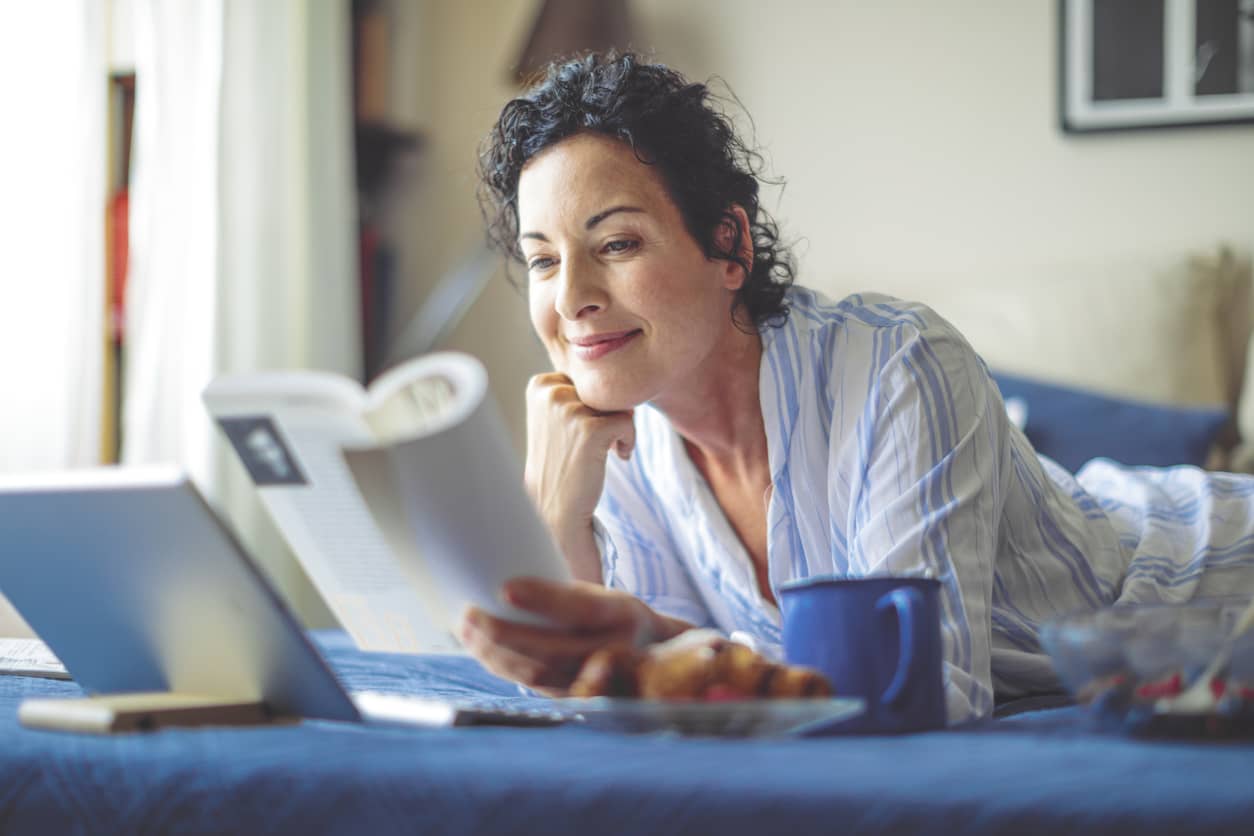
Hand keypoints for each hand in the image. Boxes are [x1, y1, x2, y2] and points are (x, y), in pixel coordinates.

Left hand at [458, 577, 689, 695]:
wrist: (651, 656)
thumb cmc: (616, 616)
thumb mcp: (606, 596)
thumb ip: (567, 596)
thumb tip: (506, 583)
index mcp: (621, 615)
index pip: (579, 608)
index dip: (542, 598)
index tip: (505, 588)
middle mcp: (612, 652)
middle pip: (550, 650)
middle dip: (503, 634)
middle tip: (470, 612)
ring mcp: (594, 682)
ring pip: (535, 673)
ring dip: (493, 653)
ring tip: (466, 628)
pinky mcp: (573, 696)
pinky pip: (530, 684)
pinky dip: (500, 666)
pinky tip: (479, 648)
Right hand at [524, 372, 634, 580]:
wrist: (555, 507)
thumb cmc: (562, 461)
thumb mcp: (557, 416)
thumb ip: (575, 389)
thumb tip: (613, 368)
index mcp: (540, 384)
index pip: (588, 378)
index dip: (594, 404)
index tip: (583, 429)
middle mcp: (551, 392)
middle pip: (604, 389)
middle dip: (608, 414)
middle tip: (594, 443)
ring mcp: (569, 410)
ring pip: (618, 404)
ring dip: (619, 428)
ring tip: (603, 452)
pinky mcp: (590, 429)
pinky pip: (628, 422)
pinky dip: (628, 441)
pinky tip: (616, 457)